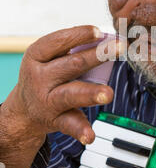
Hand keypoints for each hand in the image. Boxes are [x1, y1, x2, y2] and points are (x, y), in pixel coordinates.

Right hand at [1, 25, 121, 144]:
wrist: (24, 110)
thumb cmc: (44, 76)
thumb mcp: (48, 58)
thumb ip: (71, 49)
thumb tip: (107, 40)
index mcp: (36, 56)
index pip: (58, 41)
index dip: (79, 35)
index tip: (100, 31)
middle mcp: (40, 77)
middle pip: (72, 64)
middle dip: (97, 56)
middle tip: (118, 48)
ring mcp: (47, 99)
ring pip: (71, 94)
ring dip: (91, 93)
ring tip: (107, 94)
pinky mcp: (54, 120)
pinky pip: (70, 124)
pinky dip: (81, 130)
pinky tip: (90, 136)